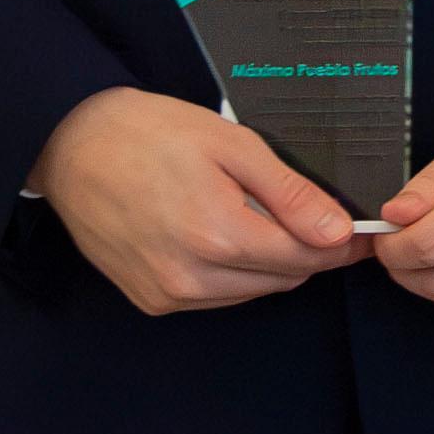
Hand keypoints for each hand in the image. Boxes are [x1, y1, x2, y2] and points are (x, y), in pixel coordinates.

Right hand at [32, 85, 363, 315]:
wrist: (73, 145)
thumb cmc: (150, 134)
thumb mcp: (232, 145)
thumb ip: (289, 193)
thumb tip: (336, 232)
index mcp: (217, 235)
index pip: (306, 257)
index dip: (340, 244)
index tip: (360, 231)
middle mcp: (191, 276)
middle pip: (283, 278)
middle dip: (306, 250)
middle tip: (311, 215)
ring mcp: (167, 293)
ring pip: (252, 291)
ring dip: (268, 263)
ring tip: (254, 215)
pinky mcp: (150, 300)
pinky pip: (216, 297)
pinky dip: (232, 273)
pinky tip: (219, 234)